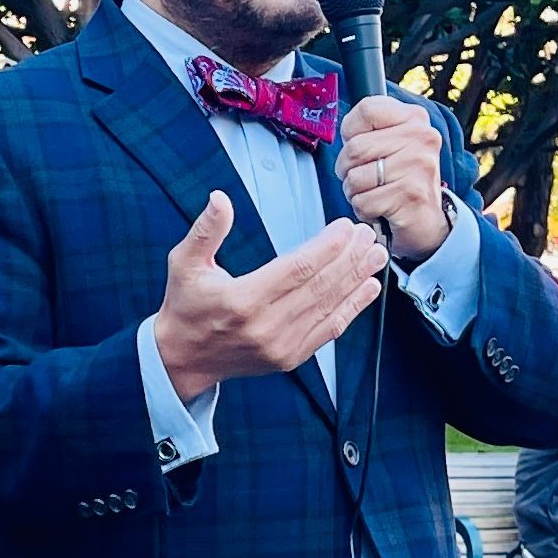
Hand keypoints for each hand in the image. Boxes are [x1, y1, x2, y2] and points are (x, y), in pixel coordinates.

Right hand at [155, 192, 386, 401]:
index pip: (297, 269)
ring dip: (356, 279)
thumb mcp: (184, 263)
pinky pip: (329, 330)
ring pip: (330, 307)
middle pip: (320, 286)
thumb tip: (220, 199)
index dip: (327, 247)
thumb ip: (205, 231)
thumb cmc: (186, 306)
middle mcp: (266, 326)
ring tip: (375, 255)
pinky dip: (352, 308)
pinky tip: (367, 288)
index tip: (345, 227)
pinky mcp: (290, 357)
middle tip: (368, 235)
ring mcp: (281, 346)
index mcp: (243, 300)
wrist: (182, 358)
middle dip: (349, 258)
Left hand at [335, 96, 452, 262]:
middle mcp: (422, 137)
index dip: (350, 131)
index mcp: (414, 119)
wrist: (425, 217)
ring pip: (355, 177)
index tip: (360, 144)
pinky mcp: (411, 195)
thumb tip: (346, 125)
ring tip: (373, 191)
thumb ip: (369, 126)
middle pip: (354, 147)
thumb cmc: (399, 177)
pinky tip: (380, 207)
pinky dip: (363, 209)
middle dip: (346, 168)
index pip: (366, 110)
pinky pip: (362, 202)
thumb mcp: (390, 141)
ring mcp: (419, 166)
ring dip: (354, 191)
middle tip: (363, 176)